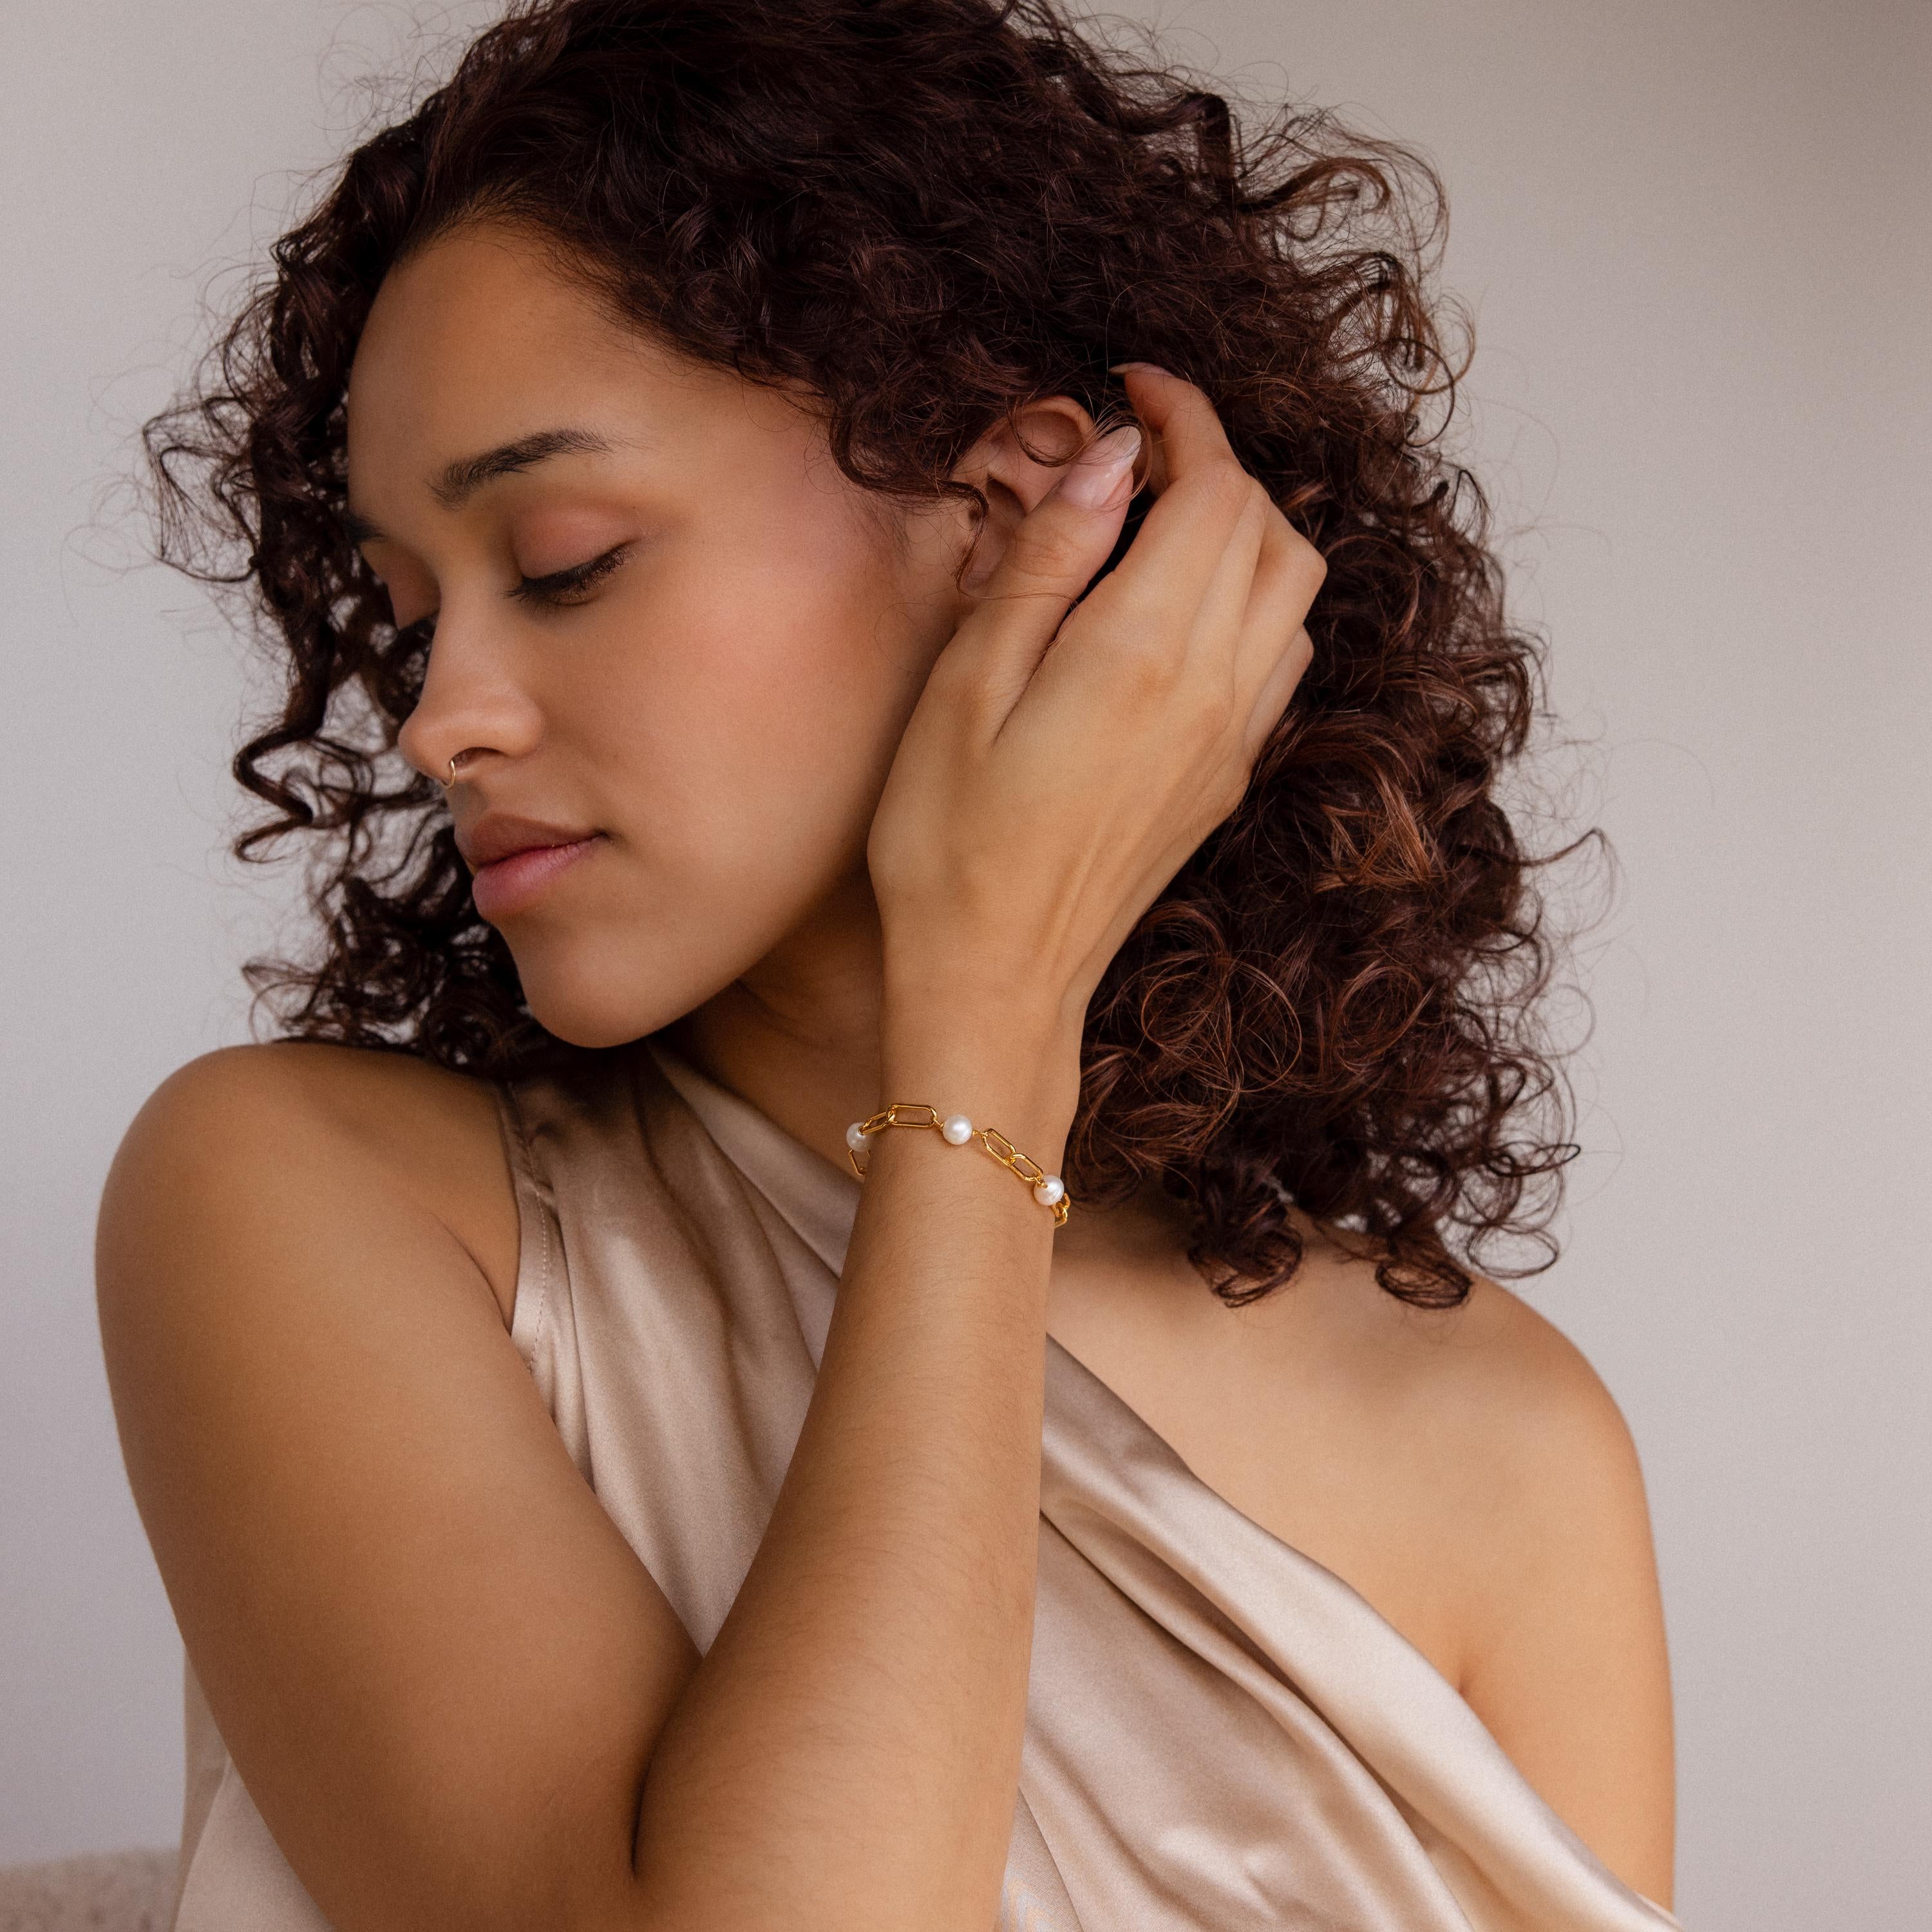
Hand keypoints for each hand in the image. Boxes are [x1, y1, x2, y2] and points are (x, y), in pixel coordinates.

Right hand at [867, 364, 1323, 1029]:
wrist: (997, 978)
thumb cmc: (950, 843)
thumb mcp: (967, 687)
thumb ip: (1049, 564)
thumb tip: (1113, 459)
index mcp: (1141, 654)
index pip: (1217, 490)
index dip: (1188, 417)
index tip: (1137, 384)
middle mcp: (1211, 691)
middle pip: (1270, 529)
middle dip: (1217, 464)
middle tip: (1137, 452)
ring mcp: (1231, 740)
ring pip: (1294, 591)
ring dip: (1246, 531)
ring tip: (1159, 523)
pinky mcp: (1227, 779)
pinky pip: (1281, 659)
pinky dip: (1254, 602)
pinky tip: (1179, 611)